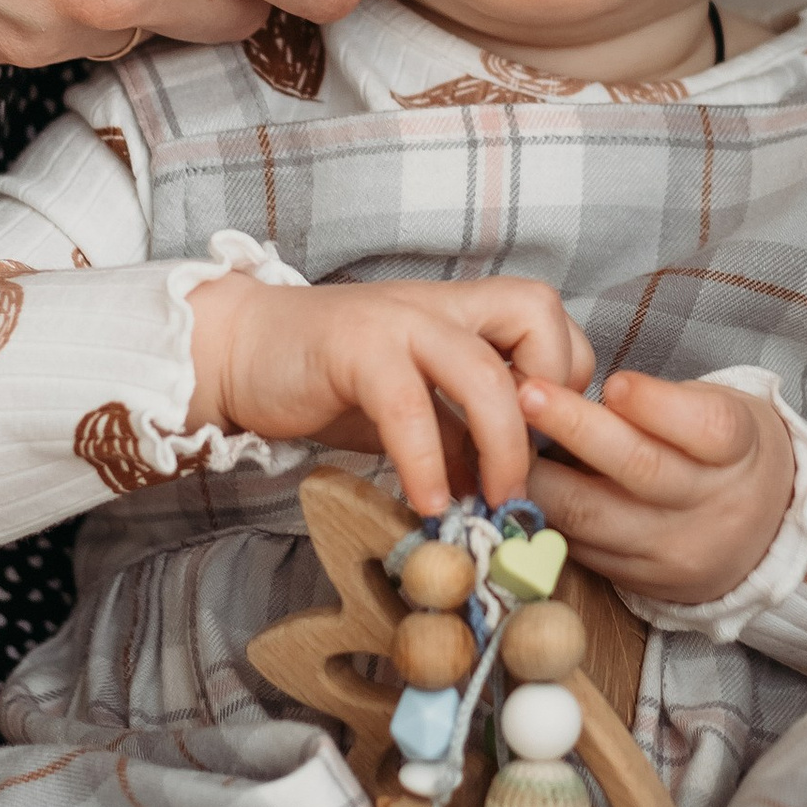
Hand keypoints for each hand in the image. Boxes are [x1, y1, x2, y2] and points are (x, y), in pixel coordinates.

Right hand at [189, 273, 595, 517]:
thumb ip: (460, 434)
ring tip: (493, 501)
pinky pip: (408, 406)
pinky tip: (428, 501)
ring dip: (502, 445)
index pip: (550, 316)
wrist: (240, 351)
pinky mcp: (355, 347)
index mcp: (462, 310)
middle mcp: (441, 304)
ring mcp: (398, 321)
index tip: (545, 436)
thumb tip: (504, 489)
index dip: (566, 374)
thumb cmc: (331, 379)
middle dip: (553, 397)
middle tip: (530, 468)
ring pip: (483, 369)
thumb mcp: (414, 408)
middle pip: (537, 314)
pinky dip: (426, 460)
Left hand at [517, 370, 795, 605]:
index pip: (707, 427)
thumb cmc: (718, 452)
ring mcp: (675, 549)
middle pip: (641, 468)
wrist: (758, 534)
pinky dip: (545, 515)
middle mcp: (713, 505)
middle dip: (575, 429)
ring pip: (595, 515)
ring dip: (541, 477)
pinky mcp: (641, 581)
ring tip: (502, 441)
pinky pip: (581, 547)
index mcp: (740, 450)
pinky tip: (519, 485)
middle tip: (525, 394)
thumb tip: (570, 386)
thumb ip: (658, 403)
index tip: (612, 384)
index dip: (658, 406)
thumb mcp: (713, 412)